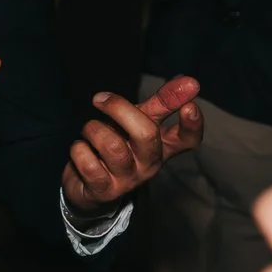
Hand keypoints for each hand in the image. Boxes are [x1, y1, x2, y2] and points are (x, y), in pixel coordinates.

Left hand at [61, 75, 203, 212]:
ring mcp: (128, 180)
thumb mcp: (140, 121)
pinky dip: (79, 149)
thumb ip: (163, 102)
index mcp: (162, 147)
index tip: (190, 106)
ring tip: (89, 131)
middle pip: (146, 135)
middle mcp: (149, 165)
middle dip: (120, 109)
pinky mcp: (103, 191)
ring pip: (112, 146)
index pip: (187, 140)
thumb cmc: (120, 144)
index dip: (192, 126)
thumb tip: (191, 81)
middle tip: (100, 99)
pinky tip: (82, 150)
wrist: (89, 184)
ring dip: (93, 129)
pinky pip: (88, 163)